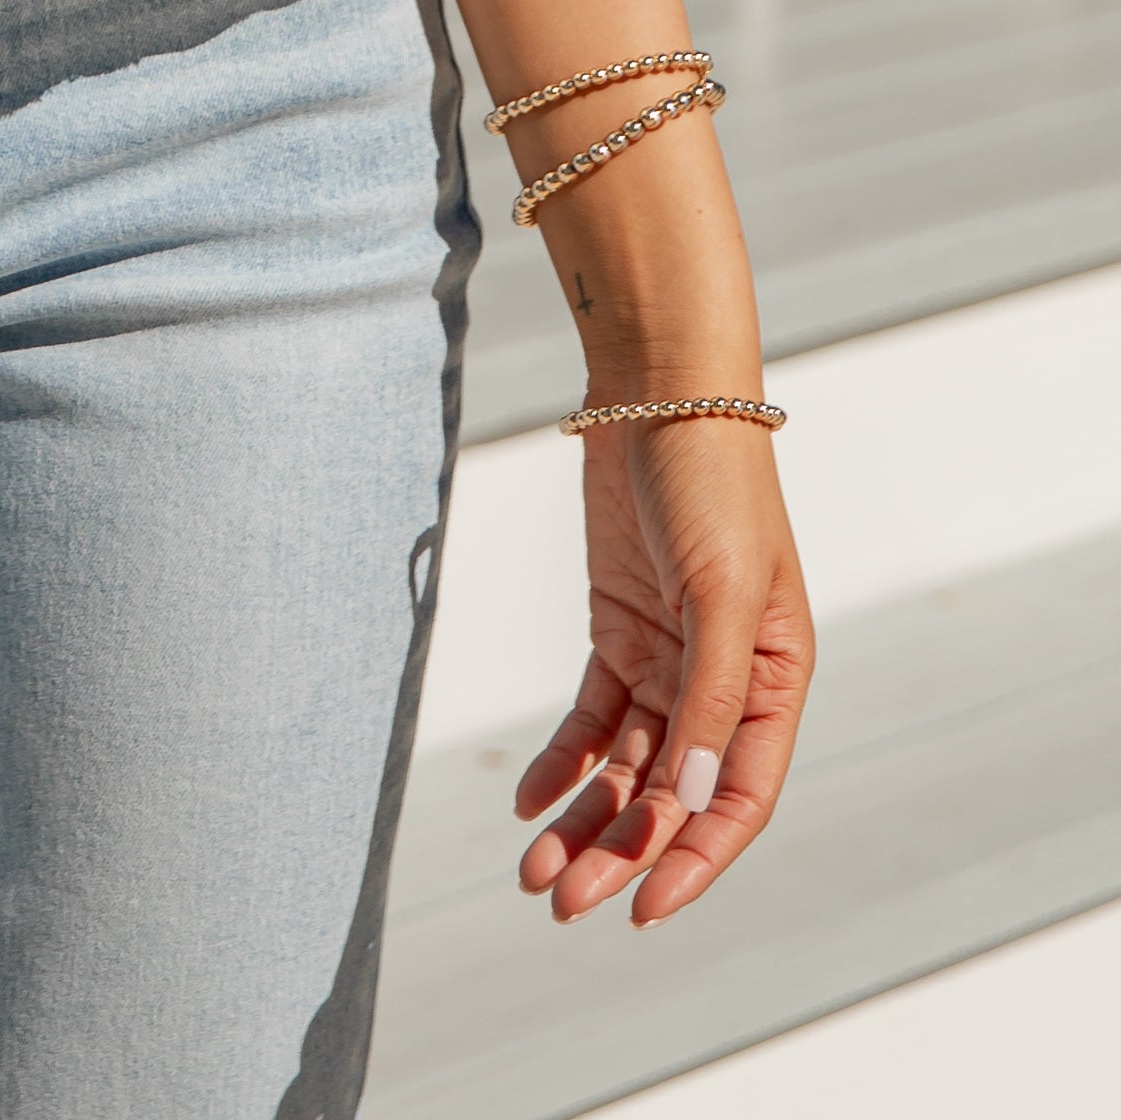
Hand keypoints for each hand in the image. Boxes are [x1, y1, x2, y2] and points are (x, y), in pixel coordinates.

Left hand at [513, 420, 812, 925]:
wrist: (659, 394)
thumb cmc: (713, 484)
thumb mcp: (724, 592)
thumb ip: (711, 699)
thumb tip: (688, 803)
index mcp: (775, 683)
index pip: (737, 799)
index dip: (695, 861)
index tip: (643, 909)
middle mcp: (725, 685)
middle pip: (672, 795)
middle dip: (621, 852)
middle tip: (561, 901)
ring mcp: (670, 661)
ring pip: (628, 768)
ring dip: (586, 819)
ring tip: (534, 870)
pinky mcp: (621, 633)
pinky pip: (594, 720)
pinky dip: (563, 761)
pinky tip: (529, 799)